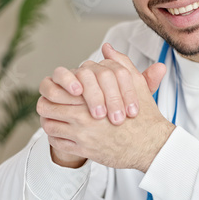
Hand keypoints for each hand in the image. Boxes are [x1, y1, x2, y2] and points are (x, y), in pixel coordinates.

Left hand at [39, 45, 168, 170]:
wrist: (151, 145)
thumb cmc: (144, 116)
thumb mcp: (136, 84)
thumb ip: (120, 63)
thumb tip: (107, 48)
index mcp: (93, 98)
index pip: (58, 89)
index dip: (53, 88)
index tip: (56, 90)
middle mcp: (84, 117)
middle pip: (48, 107)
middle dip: (46, 104)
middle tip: (47, 103)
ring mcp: (83, 135)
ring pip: (50, 126)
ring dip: (48, 121)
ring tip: (52, 118)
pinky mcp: (84, 150)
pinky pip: (58, 143)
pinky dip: (55, 138)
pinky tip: (61, 133)